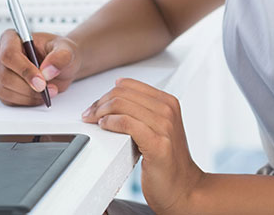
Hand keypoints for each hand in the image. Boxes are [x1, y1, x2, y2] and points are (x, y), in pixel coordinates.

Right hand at [0, 29, 81, 105]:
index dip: (24, 70)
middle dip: (29, 87)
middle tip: (48, 88)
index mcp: (11, 37)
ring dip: (29, 95)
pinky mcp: (0, 87)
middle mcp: (0, 53)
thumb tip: (48, 70)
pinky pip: (8, 100)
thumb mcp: (67, 50)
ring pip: (5, 90)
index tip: (41, 82)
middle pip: (5, 75)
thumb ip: (60, 57)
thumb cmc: (59, 53)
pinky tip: (38, 95)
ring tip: (47, 91)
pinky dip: (26, 101)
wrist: (60, 65)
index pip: (9, 54)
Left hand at [81, 78, 204, 214]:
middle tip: (89, 114)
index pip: (129, 85)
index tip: (96, 104)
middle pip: (123, 94)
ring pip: (122, 105)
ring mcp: (165, 126)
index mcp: (168, 102)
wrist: (184, 188)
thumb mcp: (159, 128)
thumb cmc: (167, 161)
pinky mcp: (157, 144)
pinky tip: (105, 126)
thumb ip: (142, 112)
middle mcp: (168, 110)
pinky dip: (110, 122)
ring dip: (101, 112)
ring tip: (94, 121)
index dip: (107, 93)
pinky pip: (126, 123)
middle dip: (100, 102)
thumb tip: (114, 98)